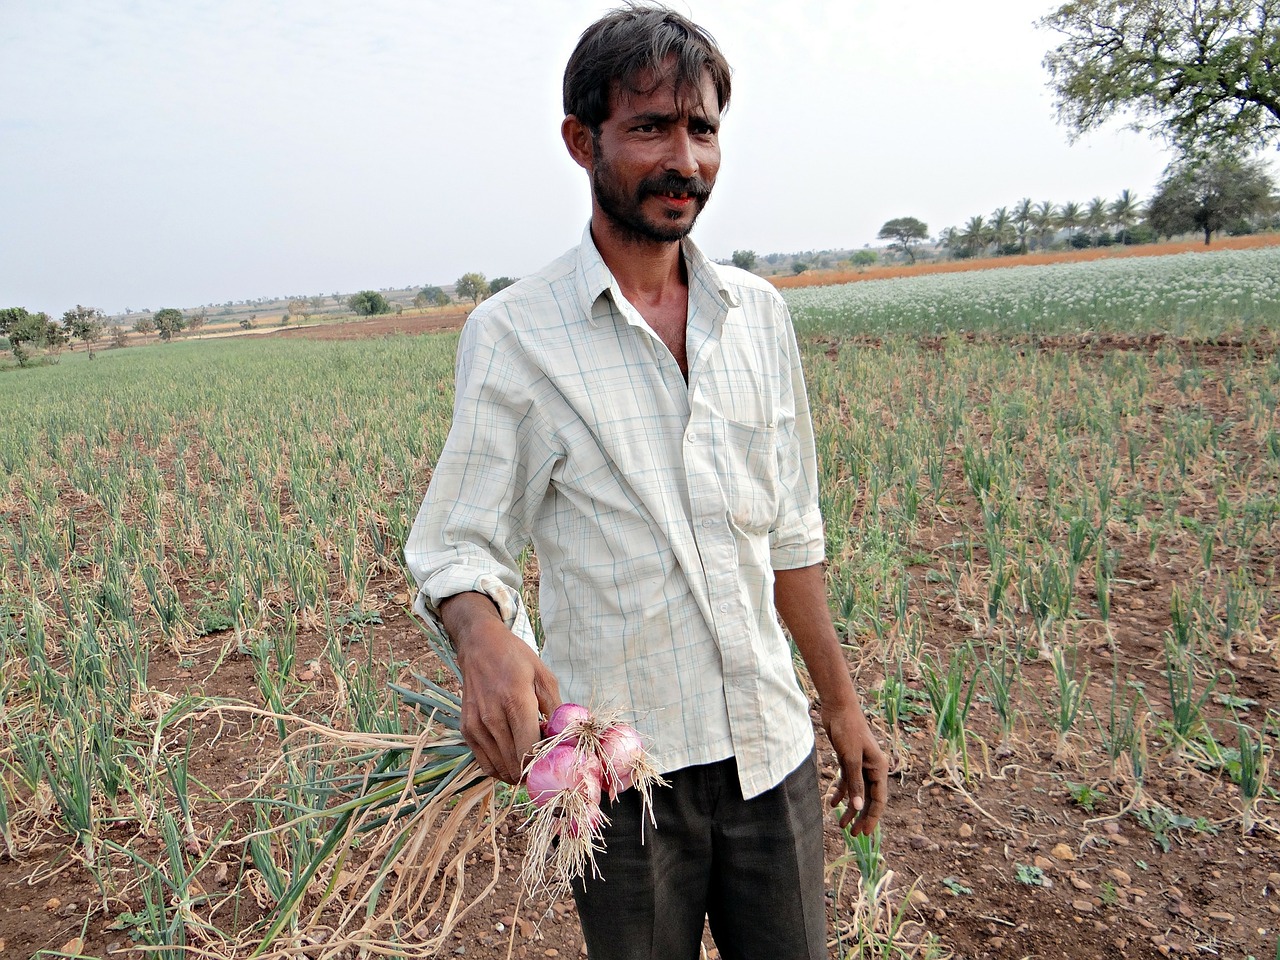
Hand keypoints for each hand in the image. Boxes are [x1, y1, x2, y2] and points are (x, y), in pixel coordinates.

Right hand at [441, 593, 560, 783]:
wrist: (479, 646)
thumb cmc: (516, 659)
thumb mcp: (544, 676)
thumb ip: (556, 708)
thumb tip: (567, 736)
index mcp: (516, 701)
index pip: (529, 750)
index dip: (543, 763)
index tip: (554, 761)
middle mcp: (493, 717)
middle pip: (515, 764)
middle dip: (532, 769)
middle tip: (544, 763)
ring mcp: (476, 725)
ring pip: (501, 768)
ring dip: (517, 771)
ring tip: (529, 760)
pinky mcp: (467, 730)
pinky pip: (486, 764)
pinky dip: (501, 769)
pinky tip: (513, 760)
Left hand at [823, 701, 886, 834]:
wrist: (838, 707)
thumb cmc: (848, 729)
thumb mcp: (851, 758)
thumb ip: (855, 783)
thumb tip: (858, 807)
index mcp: (879, 768)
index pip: (879, 799)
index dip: (873, 817)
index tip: (866, 833)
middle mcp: (872, 768)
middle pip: (869, 798)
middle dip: (861, 816)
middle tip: (854, 834)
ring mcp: (860, 764)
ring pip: (857, 792)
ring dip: (850, 808)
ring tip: (840, 825)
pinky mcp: (848, 759)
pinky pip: (847, 781)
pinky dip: (841, 793)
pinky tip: (833, 803)